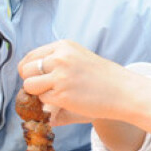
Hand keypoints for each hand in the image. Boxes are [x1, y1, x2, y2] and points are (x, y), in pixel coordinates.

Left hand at [18, 40, 133, 125]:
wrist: (125, 92)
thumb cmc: (102, 78)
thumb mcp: (78, 57)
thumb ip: (55, 60)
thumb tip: (26, 69)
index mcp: (63, 46)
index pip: (30, 56)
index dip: (28, 70)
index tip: (35, 78)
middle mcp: (60, 58)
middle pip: (25, 70)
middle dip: (31, 82)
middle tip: (45, 89)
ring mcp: (60, 76)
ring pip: (30, 86)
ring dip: (39, 94)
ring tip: (56, 95)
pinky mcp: (62, 94)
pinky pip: (43, 100)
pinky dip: (50, 104)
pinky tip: (67, 102)